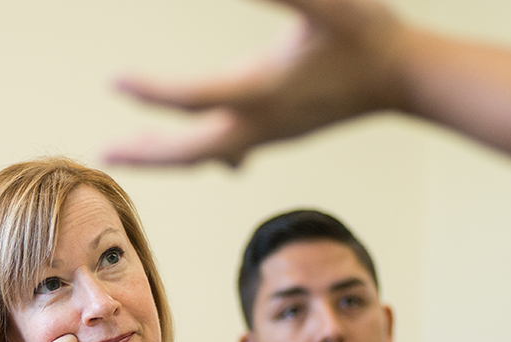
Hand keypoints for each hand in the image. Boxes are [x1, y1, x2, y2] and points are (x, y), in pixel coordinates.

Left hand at [107, 0, 407, 166]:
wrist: (408, 76)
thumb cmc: (368, 32)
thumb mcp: (324, 1)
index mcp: (262, 89)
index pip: (191, 98)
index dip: (149, 91)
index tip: (113, 80)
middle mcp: (261, 122)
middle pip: (189, 150)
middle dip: (146, 152)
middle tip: (103, 152)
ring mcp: (271, 134)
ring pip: (206, 157)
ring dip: (166, 157)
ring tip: (128, 155)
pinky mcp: (281, 134)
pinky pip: (231, 153)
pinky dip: (202, 156)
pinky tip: (198, 156)